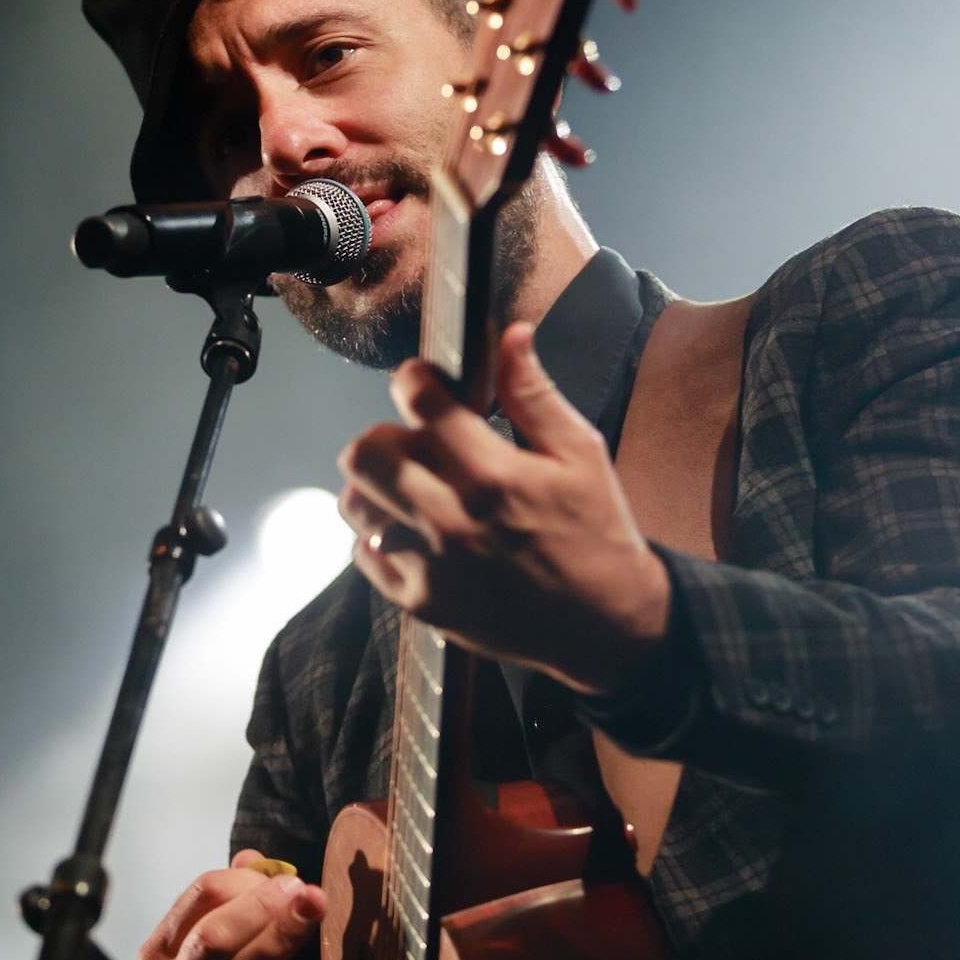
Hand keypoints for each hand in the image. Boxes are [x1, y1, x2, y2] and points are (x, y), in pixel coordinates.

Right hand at [137, 851, 324, 959]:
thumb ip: (219, 908)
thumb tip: (254, 859)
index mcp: (161, 958)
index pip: (198, 899)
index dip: (244, 880)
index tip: (283, 877)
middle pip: (213, 938)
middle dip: (261, 906)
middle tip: (304, 890)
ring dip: (279, 941)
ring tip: (314, 911)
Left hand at [339, 320, 671, 693]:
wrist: (605, 625)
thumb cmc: (596, 533)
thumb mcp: (581, 453)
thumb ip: (534, 394)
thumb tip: (513, 334)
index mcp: (494, 476)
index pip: (419, 403)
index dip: (413, 379)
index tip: (423, 383)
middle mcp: (452, 522)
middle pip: (364, 454)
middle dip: (385, 435)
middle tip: (416, 444)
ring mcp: (430, 567)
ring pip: (354, 504)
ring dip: (377, 487)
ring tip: (413, 489)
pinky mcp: (420, 604)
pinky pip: (364, 555)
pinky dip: (381, 537)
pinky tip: (417, 533)